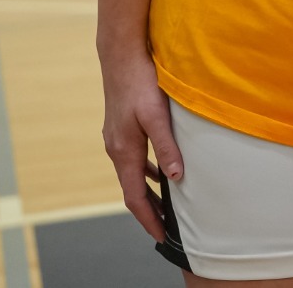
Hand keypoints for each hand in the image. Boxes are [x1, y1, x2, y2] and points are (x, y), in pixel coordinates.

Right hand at [101, 48, 182, 240]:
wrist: (121, 56)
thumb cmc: (141, 83)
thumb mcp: (157, 116)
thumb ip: (167, 147)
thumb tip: (176, 178)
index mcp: (124, 151)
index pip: (134, 196)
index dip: (148, 218)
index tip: (160, 235)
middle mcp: (116, 149)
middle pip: (132, 189)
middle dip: (148, 210)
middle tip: (166, 228)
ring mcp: (116, 139)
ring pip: (132, 174)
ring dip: (147, 192)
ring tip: (166, 206)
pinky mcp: (121, 128)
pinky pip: (133, 159)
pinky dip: (146, 172)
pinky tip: (160, 171)